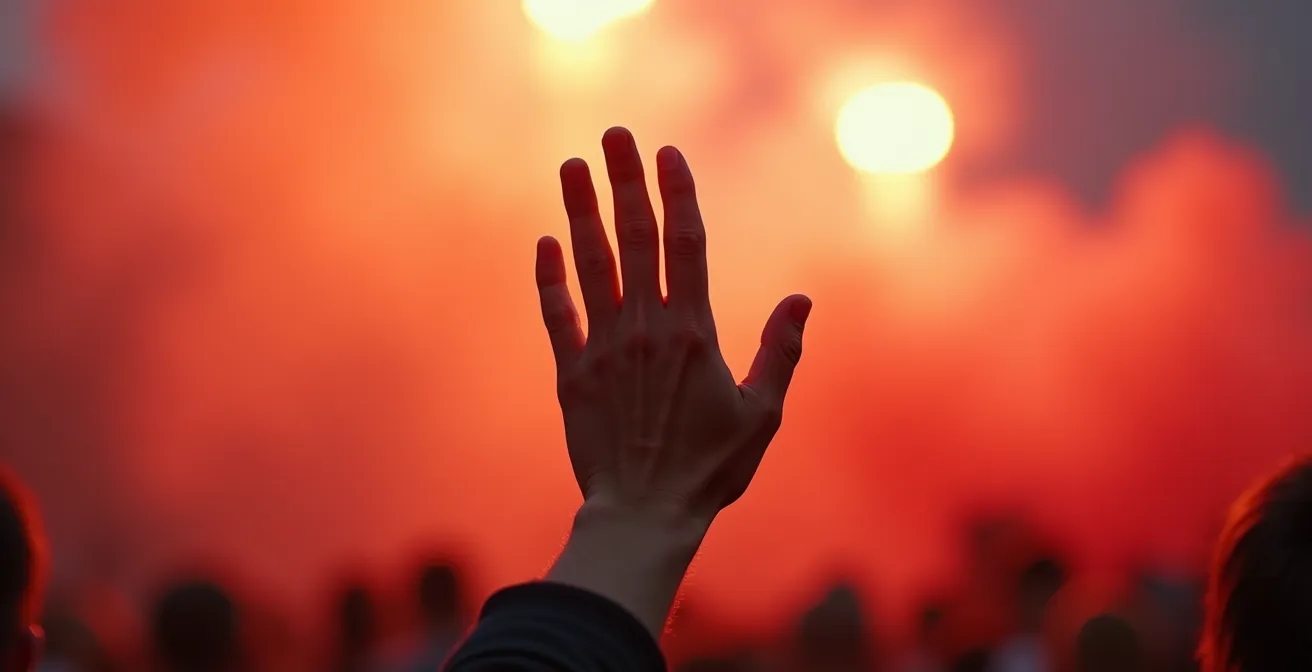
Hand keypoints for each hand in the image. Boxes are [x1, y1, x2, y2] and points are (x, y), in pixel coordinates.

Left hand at [535, 126, 811, 525]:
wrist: (644, 514)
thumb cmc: (710, 470)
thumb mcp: (763, 415)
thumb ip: (781, 353)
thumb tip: (801, 301)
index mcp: (694, 332)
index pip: (687, 244)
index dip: (677, 193)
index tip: (668, 152)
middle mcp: (646, 328)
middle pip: (635, 238)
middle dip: (626, 181)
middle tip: (615, 134)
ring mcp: (603, 348)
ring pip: (591, 264)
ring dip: (581, 211)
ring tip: (572, 165)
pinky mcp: (571, 373)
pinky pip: (557, 314)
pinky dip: (549, 278)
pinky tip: (545, 242)